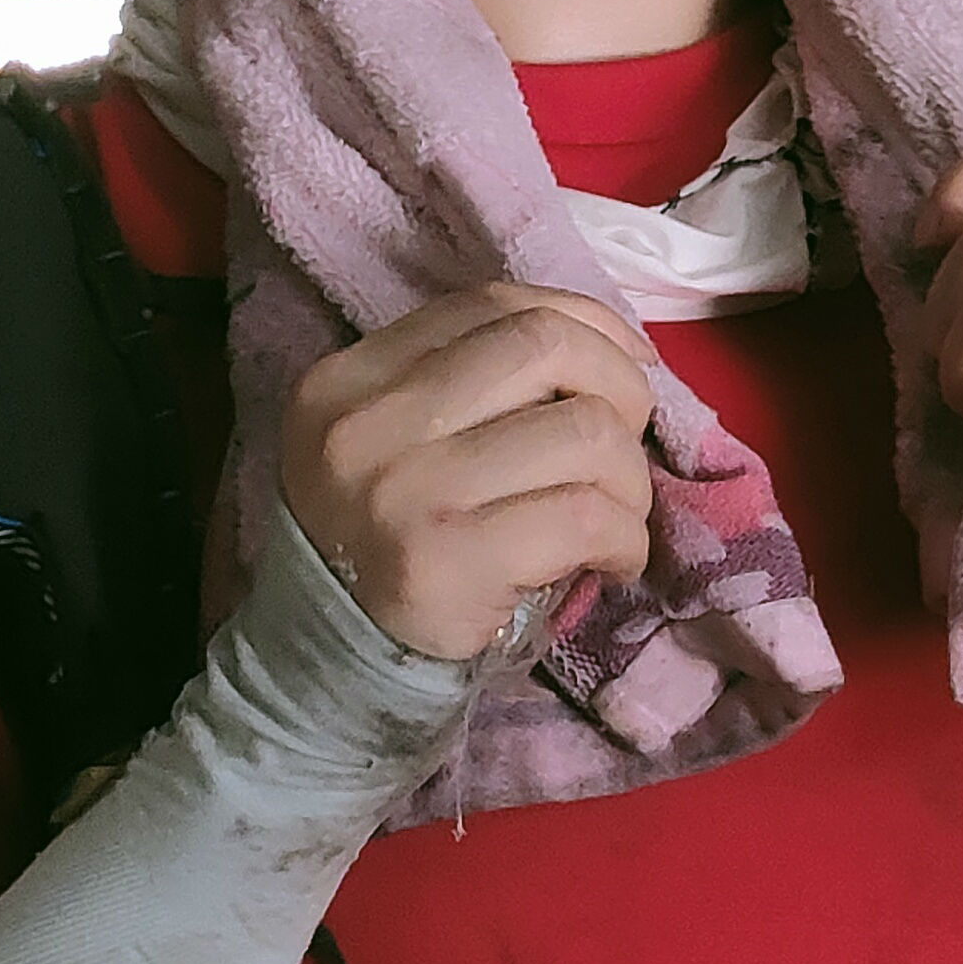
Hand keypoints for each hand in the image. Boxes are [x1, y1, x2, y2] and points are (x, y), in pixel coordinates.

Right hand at [280, 284, 655, 661]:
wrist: (332, 657)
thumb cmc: (389, 540)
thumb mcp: (393, 439)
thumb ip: (469, 384)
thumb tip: (612, 350)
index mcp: (354, 377)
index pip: (492, 306)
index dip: (583, 321)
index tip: (627, 361)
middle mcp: (371, 422)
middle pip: (545, 346)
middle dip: (619, 387)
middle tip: (625, 444)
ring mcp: (408, 490)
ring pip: (584, 432)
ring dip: (630, 479)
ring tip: (616, 516)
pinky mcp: (451, 559)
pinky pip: (587, 515)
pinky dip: (627, 537)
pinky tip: (614, 560)